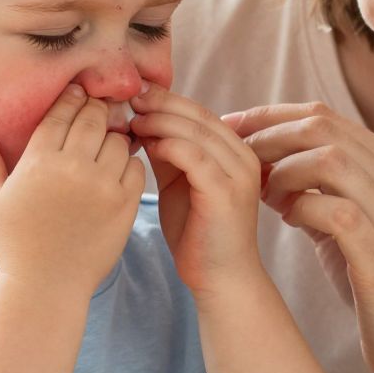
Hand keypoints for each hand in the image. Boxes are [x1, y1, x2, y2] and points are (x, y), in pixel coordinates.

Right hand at [0, 83, 146, 298]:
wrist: (46, 285)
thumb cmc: (15, 242)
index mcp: (39, 162)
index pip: (61, 113)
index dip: (72, 97)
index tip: (79, 91)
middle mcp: (73, 169)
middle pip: (93, 119)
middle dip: (97, 109)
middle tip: (100, 106)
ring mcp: (102, 186)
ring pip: (118, 141)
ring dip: (114, 136)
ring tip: (109, 138)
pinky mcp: (125, 204)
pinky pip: (135, 167)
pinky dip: (129, 162)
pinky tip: (119, 166)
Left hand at [128, 83, 266, 301]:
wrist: (219, 278)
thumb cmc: (197, 234)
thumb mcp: (179, 184)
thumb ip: (168, 153)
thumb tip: (141, 122)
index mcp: (235, 152)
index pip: (199, 113)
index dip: (166, 99)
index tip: (134, 94)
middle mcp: (244, 158)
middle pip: (199, 116)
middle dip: (161, 103)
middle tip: (129, 98)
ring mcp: (238, 175)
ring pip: (196, 132)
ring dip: (161, 121)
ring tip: (132, 120)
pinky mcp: (226, 193)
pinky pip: (195, 157)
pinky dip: (169, 145)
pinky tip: (147, 144)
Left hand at [228, 100, 373, 372]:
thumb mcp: (358, 228)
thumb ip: (325, 192)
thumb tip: (270, 165)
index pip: (325, 118)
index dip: (270, 118)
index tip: (232, 131)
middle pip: (322, 129)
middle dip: (266, 138)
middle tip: (233, 159)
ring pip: (328, 161)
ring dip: (280, 173)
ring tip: (261, 194)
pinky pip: (334, 212)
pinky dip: (301, 208)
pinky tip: (288, 220)